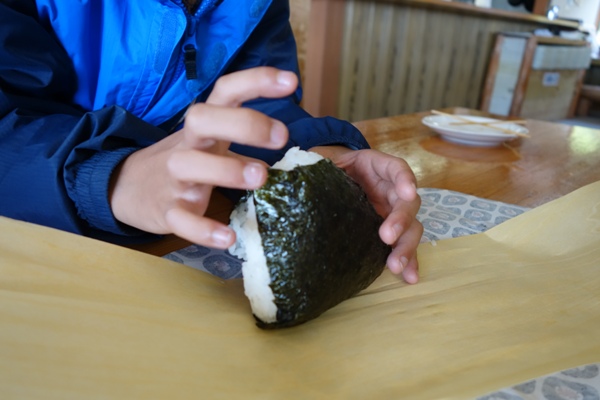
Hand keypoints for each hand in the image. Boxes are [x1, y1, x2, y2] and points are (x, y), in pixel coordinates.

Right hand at [109, 67, 297, 247]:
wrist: (127, 188)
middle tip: (281, 136)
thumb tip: (287, 153)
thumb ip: (243, 143)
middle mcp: (187, 144)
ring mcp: (173, 177)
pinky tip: (228, 238)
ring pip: (192, 165)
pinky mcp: (166, 211)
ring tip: (261, 178)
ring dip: (227, 170)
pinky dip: (203, 230)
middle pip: (203, 119)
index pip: (225, 91)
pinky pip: (182, 220)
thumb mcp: (210, 143)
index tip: (291, 81)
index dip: (256, 81)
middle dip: (243, 123)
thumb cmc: (184, 161)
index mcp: (203, 125)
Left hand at [311, 146, 422, 283]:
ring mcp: (389, 212)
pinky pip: (402, 246)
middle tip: (387, 237)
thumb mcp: (314, 163)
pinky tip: (409, 277)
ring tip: (396, 266)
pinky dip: (409, 261)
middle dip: (401, 220)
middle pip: (407, 202)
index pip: (395, 168)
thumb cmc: (320, 171)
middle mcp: (388, 189)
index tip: (407, 192)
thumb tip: (276, 175)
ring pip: (410, 228)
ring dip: (407, 246)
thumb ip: (305, 166)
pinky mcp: (388, 233)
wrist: (320, 185)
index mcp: (373, 167)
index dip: (404, 179)